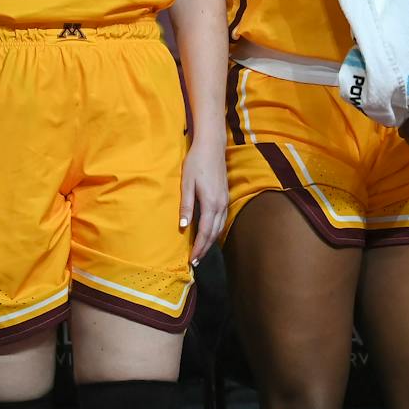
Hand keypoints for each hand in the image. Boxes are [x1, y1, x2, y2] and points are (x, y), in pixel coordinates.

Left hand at [179, 135, 227, 264]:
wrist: (212, 146)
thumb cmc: (196, 162)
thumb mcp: (187, 183)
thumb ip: (186, 206)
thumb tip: (184, 227)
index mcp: (210, 202)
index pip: (206, 232)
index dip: (199, 248)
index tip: (192, 261)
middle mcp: (221, 204)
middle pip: (215, 233)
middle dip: (205, 248)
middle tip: (195, 262)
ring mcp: (225, 200)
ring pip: (220, 227)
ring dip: (211, 241)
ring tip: (201, 251)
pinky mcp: (225, 196)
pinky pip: (222, 219)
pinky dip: (216, 231)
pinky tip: (209, 233)